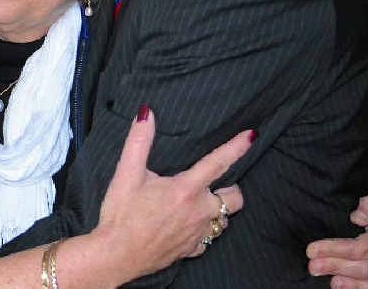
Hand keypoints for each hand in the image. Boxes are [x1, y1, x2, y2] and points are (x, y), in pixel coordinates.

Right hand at [95, 106, 253, 280]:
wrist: (116, 255)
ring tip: (199, 203)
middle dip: (230, 188)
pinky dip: (203, 230)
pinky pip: (208, 239)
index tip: (251, 135)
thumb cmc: (121, 214)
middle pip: (235, 198)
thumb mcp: (126, 174)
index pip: (218, 163)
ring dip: (217, 210)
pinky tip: (187, 225)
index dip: (236, 147)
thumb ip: (139, 141)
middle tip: (213, 183)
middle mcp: (199, 212)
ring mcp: (198, 234)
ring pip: (224, 220)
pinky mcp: (191, 251)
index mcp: (186, 189)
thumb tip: (146, 113)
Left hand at [307, 195, 367, 287]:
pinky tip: (340, 285)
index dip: (334, 249)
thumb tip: (358, 215)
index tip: (313, 249)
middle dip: (334, 266)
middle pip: (361, 266)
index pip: (359, 247)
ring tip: (325, 277)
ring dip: (345, 281)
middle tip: (313, 265)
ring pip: (367, 279)